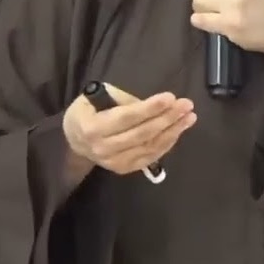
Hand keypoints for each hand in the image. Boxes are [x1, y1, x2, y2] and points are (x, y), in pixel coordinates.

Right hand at [62, 84, 195, 175]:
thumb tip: (152, 106)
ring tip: (189, 117)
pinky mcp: (123, 169)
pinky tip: (178, 131)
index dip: (150, 108)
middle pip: (142, 133)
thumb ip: (123, 100)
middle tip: (187, 105)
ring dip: (172, 131)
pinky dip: (166, 144)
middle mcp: (103, 148)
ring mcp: (114, 162)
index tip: (170, 97)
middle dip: (168, 118)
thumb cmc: (88, 110)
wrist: (75, 139)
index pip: (127, 117)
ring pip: (149, 147)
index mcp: (94, 127)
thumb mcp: (98, 95)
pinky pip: (149, 157)